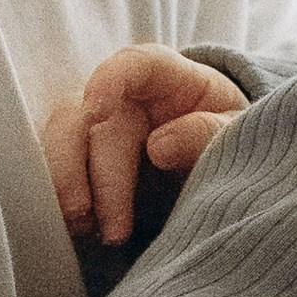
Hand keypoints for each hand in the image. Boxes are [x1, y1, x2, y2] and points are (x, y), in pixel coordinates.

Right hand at [43, 45, 248, 247]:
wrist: (221, 162)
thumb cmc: (228, 136)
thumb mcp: (236, 132)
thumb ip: (208, 132)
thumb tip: (159, 147)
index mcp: (167, 77)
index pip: (134, 64)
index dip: (109, 81)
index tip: (96, 111)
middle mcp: (124, 98)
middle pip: (89, 120)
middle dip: (95, 176)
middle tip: (112, 230)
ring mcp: (99, 128)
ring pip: (61, 144)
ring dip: (68, 189)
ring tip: (88, 232)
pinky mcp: (85, 160)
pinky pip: (61, 173)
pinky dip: (64, 201)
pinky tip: (82, 231)